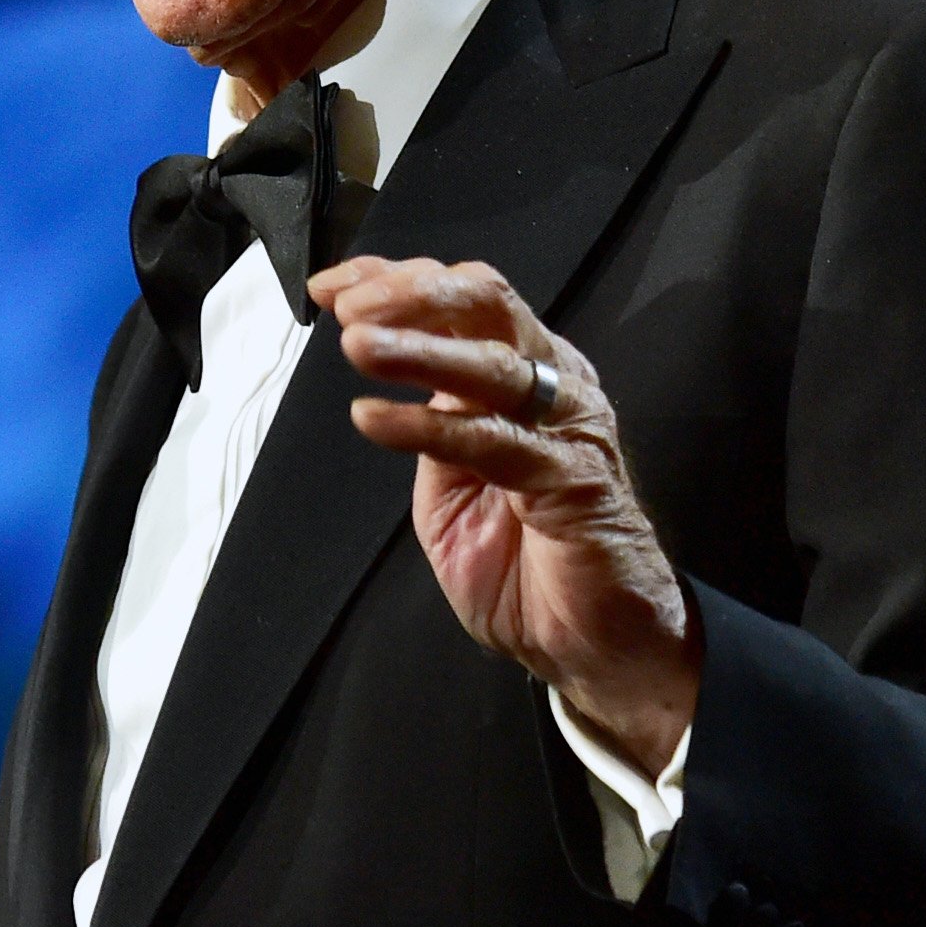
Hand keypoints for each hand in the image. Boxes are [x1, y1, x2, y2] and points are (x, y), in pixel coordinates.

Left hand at [308, 255, 699, 776]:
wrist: (595, 644)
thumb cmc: (525, 565)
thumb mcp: (452, 484)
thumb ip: (431, 425)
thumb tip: (388, 369)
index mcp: (525, 373)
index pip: (462, 301)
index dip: (394, 282)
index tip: (330, 289)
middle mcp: (552, 383)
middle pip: (485, 305)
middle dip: (411, 296)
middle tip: (350, 311)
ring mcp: (566, 427)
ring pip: (491, 364)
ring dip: (416, 349)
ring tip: (356, 345)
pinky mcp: (571, 479)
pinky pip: (492, 441)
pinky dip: (427, 428)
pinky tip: (373, 419)